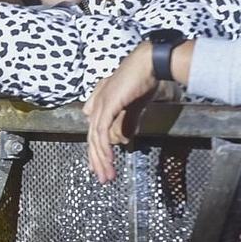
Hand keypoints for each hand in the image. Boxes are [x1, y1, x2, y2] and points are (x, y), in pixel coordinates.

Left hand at [84, 43, 158, 183]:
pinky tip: (108, 160)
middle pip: (92, 138)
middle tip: (102, 177)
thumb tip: (124, 139)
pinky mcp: (107, 106)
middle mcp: (96, 104)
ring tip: (106, 175)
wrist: (148, 64)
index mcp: (100, 102)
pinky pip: (101, 132)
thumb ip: (128, 122)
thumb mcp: (135, 106)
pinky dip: (103, 148)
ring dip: (101, 159)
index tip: (99, 166)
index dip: (96, 150)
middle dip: (97, 160)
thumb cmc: (143, 79)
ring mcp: (99, 104)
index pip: (94, 131)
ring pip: (95, 138)